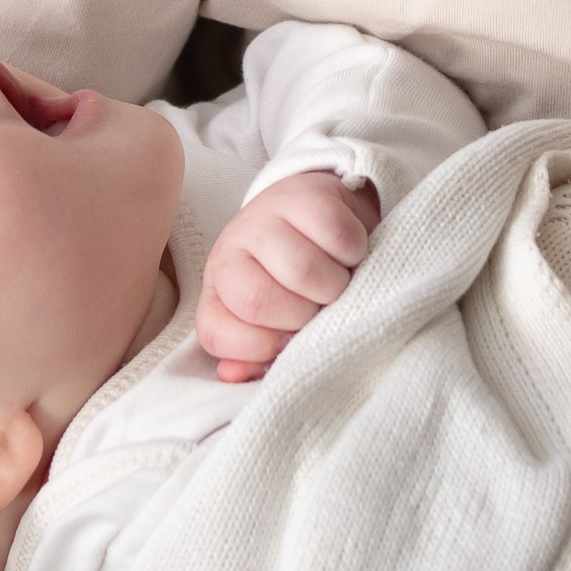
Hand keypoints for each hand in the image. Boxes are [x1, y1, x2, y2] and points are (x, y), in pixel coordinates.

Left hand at [197, 171, 380, 382]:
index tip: (289, 341)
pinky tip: (349, 254)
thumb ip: (257, 355)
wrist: (316, 215)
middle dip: (303, 316)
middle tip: (321, 308)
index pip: (218, 332)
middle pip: (259, 302)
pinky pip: (337, 236)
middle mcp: (230, 252)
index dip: (261, 348)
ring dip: (334, 286)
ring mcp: (264, 219)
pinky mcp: (304, 196)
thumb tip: (233, 375)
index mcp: (217, 292)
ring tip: (338, 282)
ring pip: (302, 271)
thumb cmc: (296, 285)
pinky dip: (354, 252)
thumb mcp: (273, 325)